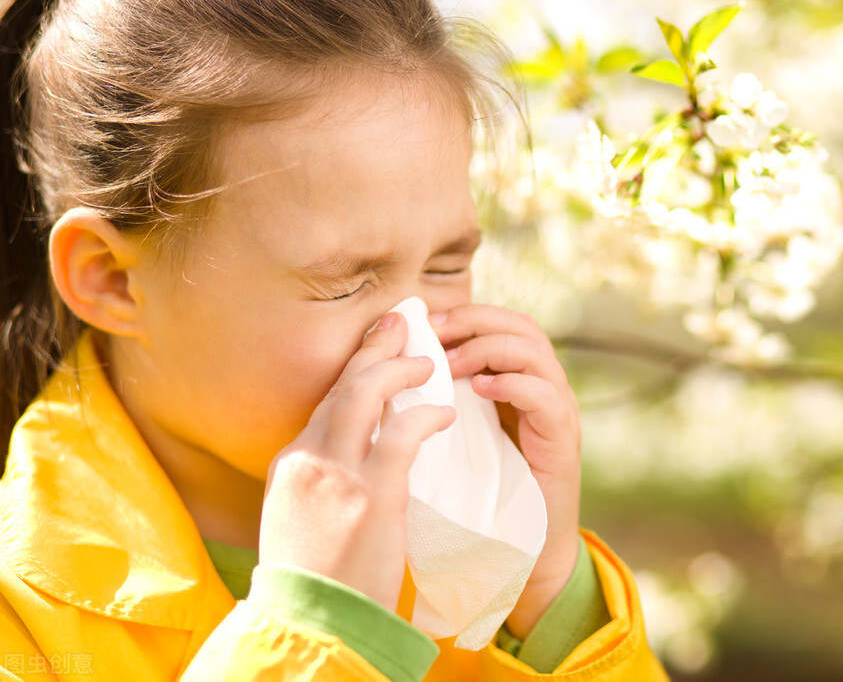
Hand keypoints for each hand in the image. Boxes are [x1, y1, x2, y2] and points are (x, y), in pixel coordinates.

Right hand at [258, 312, 454, 610]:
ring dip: (398, 368)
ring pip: (365, 392)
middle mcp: (307, 460)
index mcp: (290, 466)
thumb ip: (321, 482)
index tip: (376, 351)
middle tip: (402, 324)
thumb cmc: (314, 581)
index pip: (326, 402)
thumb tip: (351, 460)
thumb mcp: (300, 521)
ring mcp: (335, 474)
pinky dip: (426, 414)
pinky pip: (403, 433)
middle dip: (373, 348)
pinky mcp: (370, 495)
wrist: (311, 626)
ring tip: (427, 360)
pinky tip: (444, 413)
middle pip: (342, 385)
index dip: (355, 371)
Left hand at [431, 304, 581, 637]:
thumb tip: (386, 368)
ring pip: (535, 351)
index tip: (422, 324)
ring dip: (489, 348)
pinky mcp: (562, 440)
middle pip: (521, 325)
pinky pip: (545, 396)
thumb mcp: (452, 437)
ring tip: (453, 364)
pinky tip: (481, 390)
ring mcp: (557, 411)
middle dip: (475, 320)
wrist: (519, 552)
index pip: (499, 323)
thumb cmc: (478, 496)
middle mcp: (542, 388)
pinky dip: (512, 384)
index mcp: (516, 381)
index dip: (463, 314)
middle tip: (435, 333)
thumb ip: (436, 401)